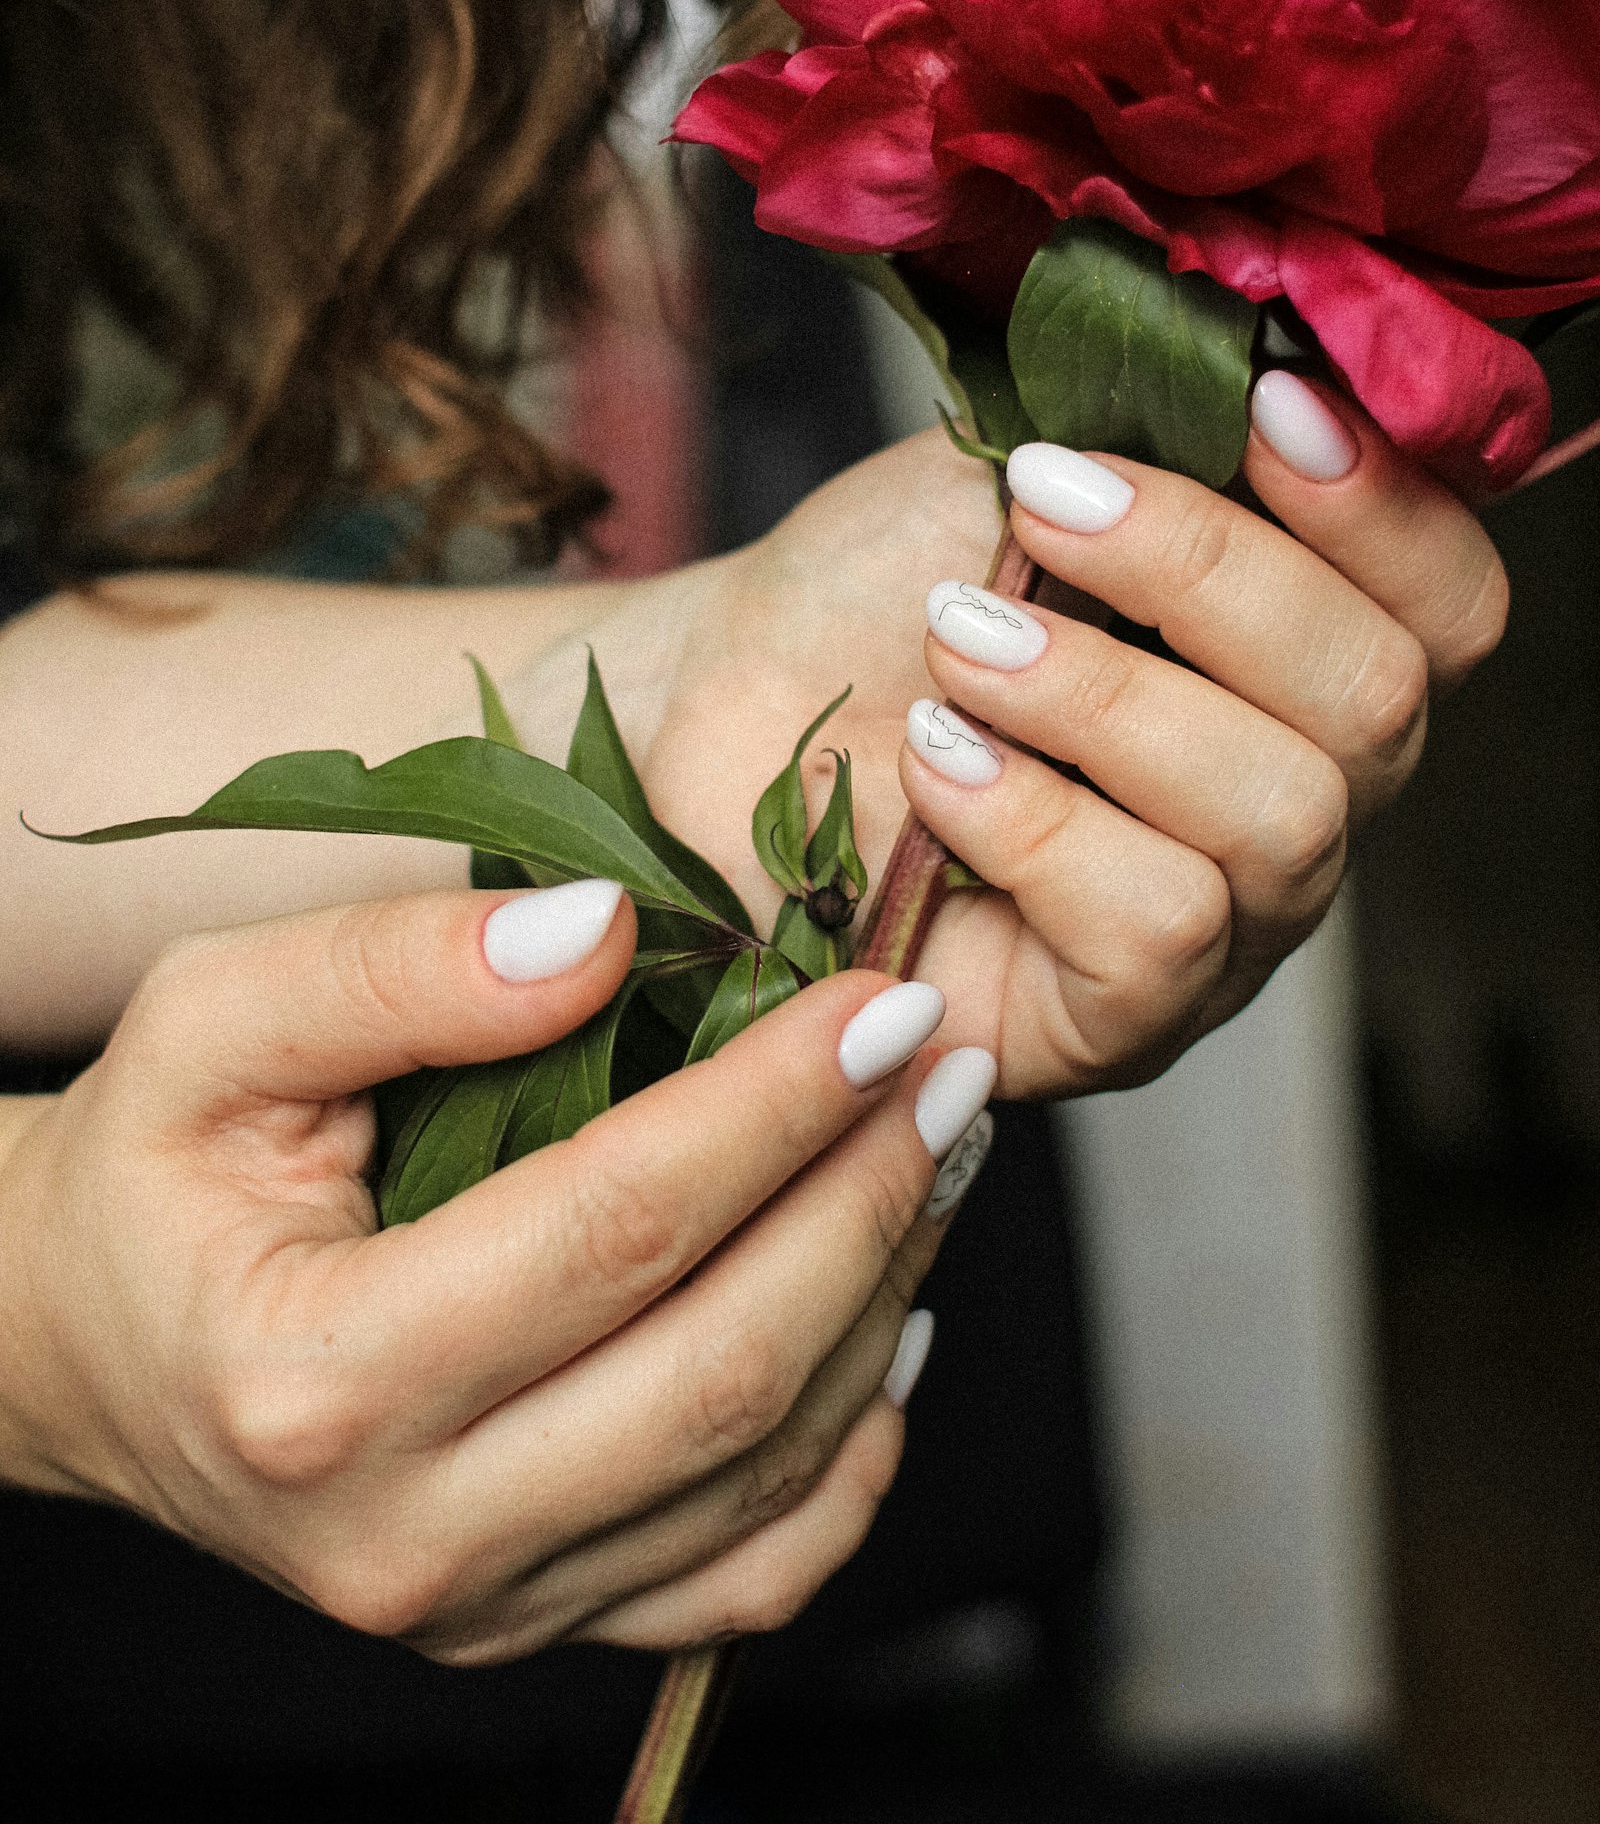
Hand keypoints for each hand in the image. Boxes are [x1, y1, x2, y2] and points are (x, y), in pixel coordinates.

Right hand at [0, 883, 989, 1659]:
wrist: (88, 1350)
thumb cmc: (152, 1174)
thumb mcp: (212, 1023)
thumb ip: (395, 969)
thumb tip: (606, 934)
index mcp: (318, 1378)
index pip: (614, 1228)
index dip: (771, 1105)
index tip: (874, 998)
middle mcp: (406, 1532)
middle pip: (720, 1370)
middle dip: (865, 1199)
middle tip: (946, 1066)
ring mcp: (479, 1604)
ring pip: (760, 1473)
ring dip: (881, 1296)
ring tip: (937, 1151)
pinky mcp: (530, 1622)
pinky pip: (746, 1577)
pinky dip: (848, 1455)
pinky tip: (886, 1322)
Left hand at [630, 379, 1506, 1097]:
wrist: (721, 699)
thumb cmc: (880, 591)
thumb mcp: (1028, 473)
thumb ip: (1168, 431)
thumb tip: (1273, 361)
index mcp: (1297, 665)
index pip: (1448, 607)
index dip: (1385, 505)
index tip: (1261, 403)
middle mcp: (1290, 800)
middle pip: (1377, 704)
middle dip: (1207, 576)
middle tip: (1041, 510)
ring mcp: (1220, 925)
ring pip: (1278, 817)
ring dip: (1100, 700)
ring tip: (957, 642)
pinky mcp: (1116, 1020)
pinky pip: (1160, 926)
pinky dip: (1036, 822)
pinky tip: (936, 767)